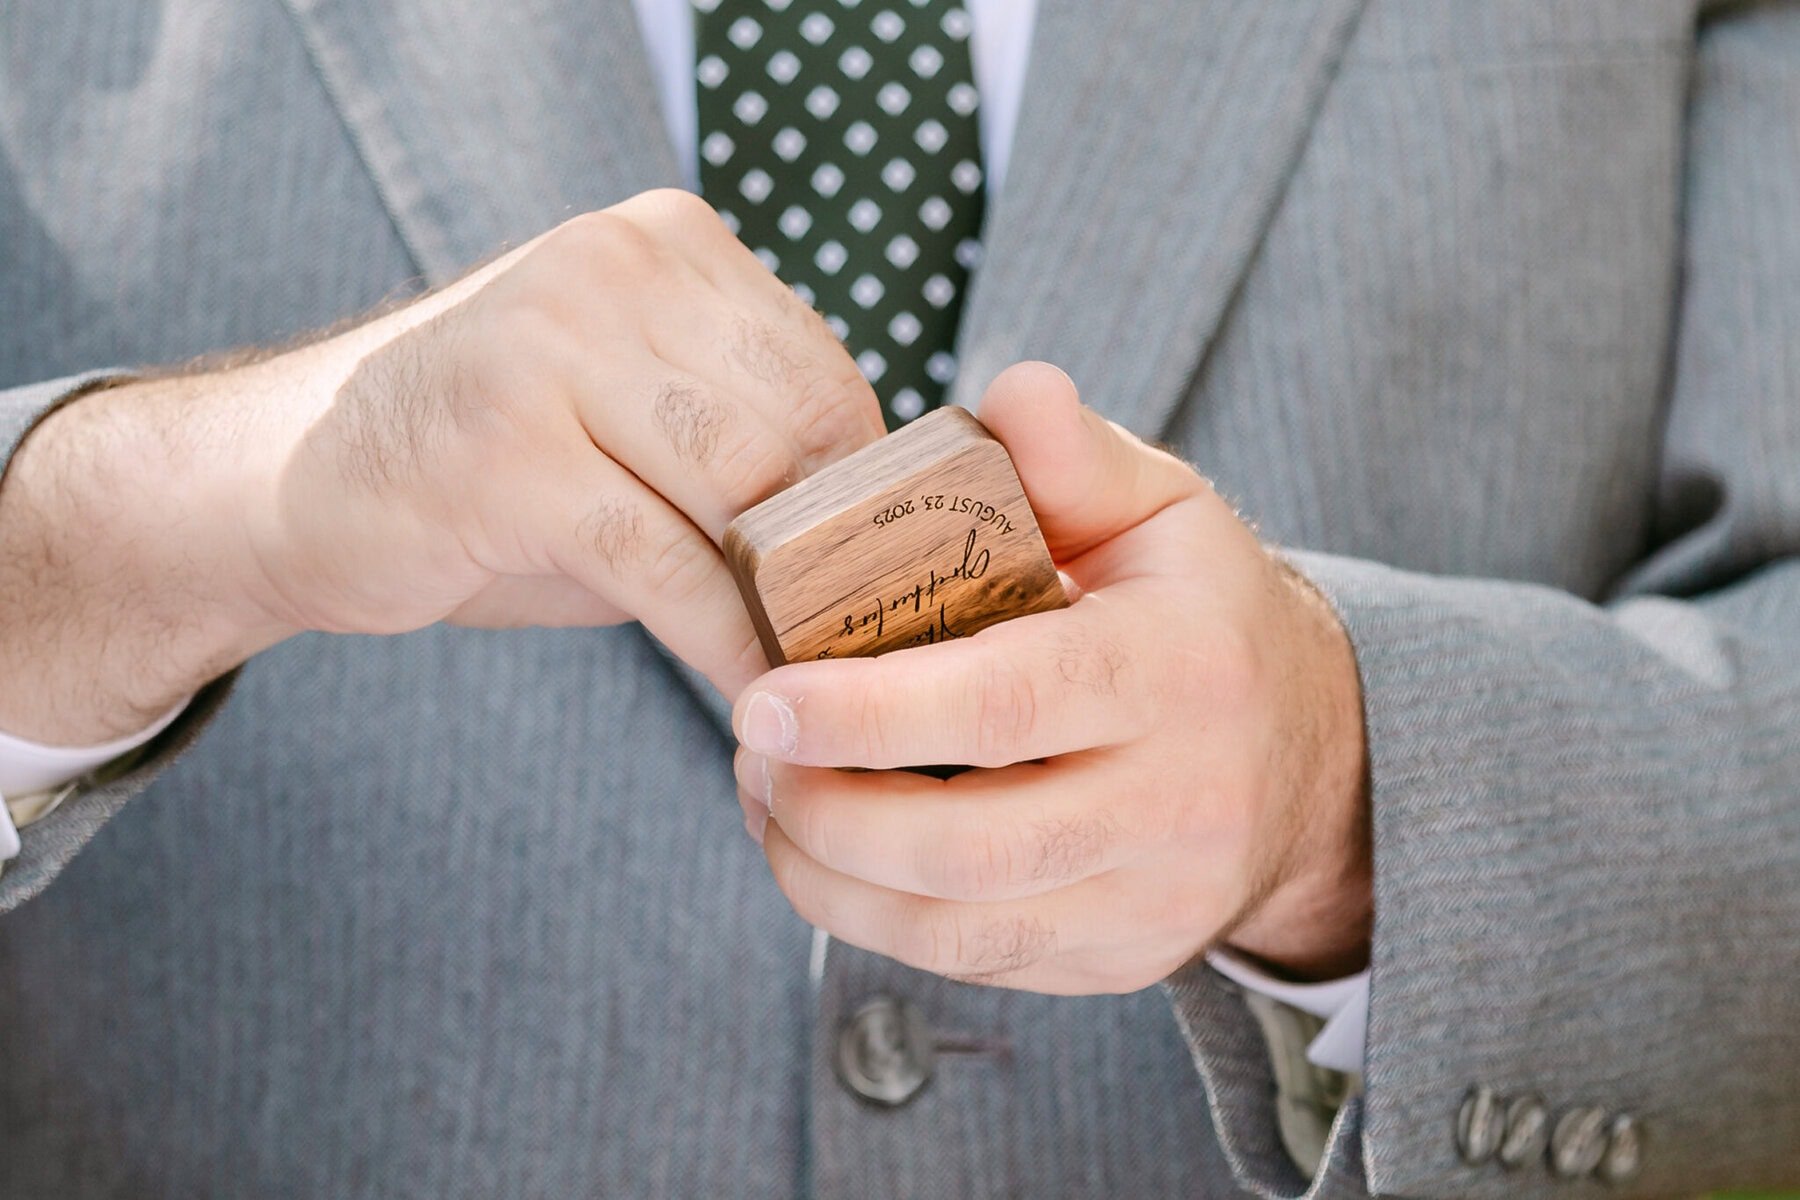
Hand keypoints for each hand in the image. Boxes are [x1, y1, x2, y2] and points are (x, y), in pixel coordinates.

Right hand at [0, 190, 881, 742]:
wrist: (288, 477)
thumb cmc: (492, 465)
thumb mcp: (629, 413)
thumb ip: (741, 437)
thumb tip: (881, 532)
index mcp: (663, 243)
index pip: (827, 371)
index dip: (866, 490)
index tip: (879, 575)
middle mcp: (611, 271)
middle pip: (799, 427)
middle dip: (837, 549)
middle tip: (853, 638)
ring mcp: (549, 351)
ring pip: (743, 488)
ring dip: (787, 598)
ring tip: (809, 668)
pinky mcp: (506, 456)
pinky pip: (666, 563)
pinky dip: (723, 640)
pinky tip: (747, 690)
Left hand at [730, 363, 1371, 989]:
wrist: (1313, 760)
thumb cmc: (1206, 617)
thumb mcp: (1169, 512)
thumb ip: (1078, 456)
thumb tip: (1008, 393)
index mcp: (1180, 671)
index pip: (1010, 704)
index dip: (870, 713)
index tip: (763, 699)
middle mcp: (1179, 803)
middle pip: (973, 847)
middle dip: (827, 815)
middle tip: (750, 756)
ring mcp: (1153, 900)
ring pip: (961, 929)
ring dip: (830, 878)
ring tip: (769, 803)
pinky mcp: (1122, 961)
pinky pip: (974, 963)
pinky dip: (875, 919)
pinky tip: (828, 854)